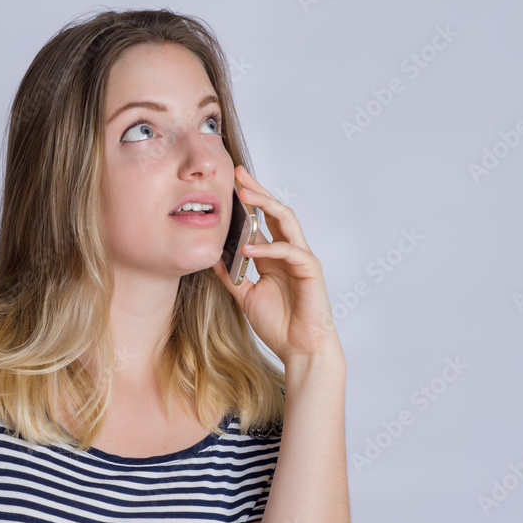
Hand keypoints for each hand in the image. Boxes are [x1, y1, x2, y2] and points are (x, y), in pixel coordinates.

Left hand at [211, 165, 343, 366]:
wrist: (300, 348)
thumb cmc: (279, 323)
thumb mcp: (245, 295)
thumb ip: (231, 275)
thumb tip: (212, 256)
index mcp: (274, 255)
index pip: (261, 220)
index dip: (248, 202)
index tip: (229, 184)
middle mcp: (289, 251)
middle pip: (274, 211)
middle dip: (257, 191)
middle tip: (238, 174)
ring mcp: (301, 258)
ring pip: (286, 220)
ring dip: (265, 205)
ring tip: (244, 195)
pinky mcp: (310, 269)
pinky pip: (289, 250)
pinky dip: (268, 247)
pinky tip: (247, 248)